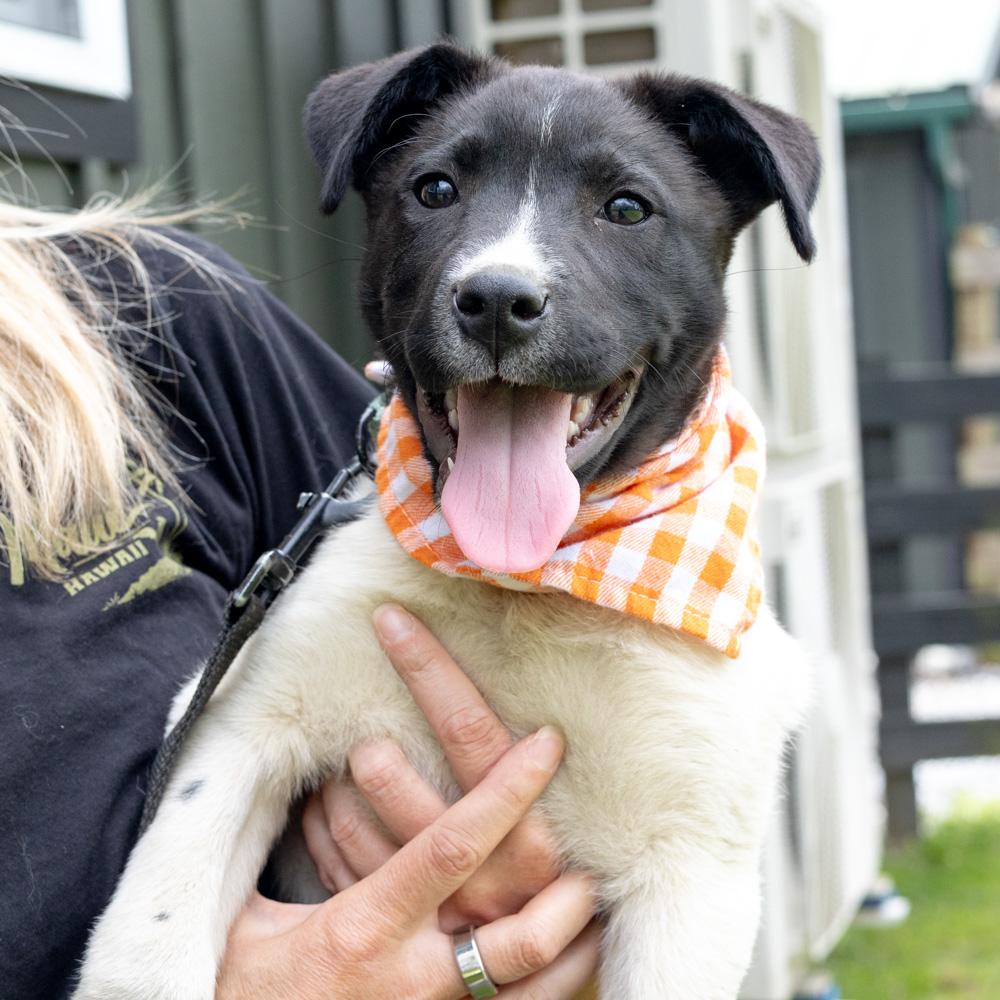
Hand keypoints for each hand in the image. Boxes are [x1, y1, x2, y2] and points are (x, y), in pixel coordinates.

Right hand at [217, 726, 596, 998]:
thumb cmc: (247, 993)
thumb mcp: (250, 920)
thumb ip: (284, 854)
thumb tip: (304, 782)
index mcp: (367, 927)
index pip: (453, 844)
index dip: (505, 791)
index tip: (546, 745)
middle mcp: (415, 975)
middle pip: (521, 935)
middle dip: (568, 892)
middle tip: (594, 849)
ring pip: (533, 987)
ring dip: (575, 944)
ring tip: (596, 896)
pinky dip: (555, 984)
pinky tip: (572, 952)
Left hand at [303, 603, 574, 929]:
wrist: (540, 981)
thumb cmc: (558, 891)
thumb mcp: (559, 831)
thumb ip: (533, 773)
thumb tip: (532, 700)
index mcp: (527, 827)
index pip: (468, 730)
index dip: (428, 668)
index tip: (392, 618)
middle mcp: (474, 863)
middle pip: (391, 775)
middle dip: (367, 727)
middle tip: (353, 710)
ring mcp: (427, 901)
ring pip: (350, 819)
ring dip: (341, 778)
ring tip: (354, 754)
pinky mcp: (394, 925)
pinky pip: (332, 858)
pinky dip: (321, 821)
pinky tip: (327, 800)